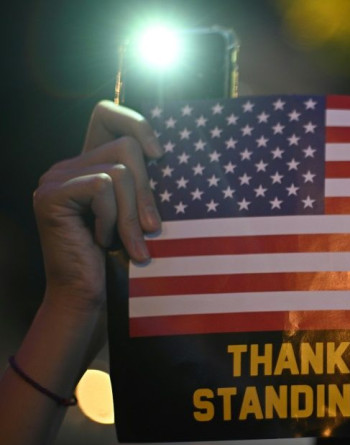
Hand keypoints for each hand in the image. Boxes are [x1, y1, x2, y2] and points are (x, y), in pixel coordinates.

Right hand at [32, 101, 162, 351]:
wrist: (88, 295)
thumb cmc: (120, 257)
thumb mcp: (138, 211)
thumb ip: (143, 180)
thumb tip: (166, 152)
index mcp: (88, 164)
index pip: (106, 113)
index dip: (136, 122)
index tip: (160, 156)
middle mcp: (67, 165)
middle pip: (126, 147)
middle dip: (147, 190)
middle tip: (153, 228)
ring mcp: (55, 178)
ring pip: (120, 170)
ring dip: (132, 212)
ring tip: (129, 242)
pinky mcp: (51, 194)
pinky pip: (103, 186)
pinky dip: (113, 218)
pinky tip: (103, 241)